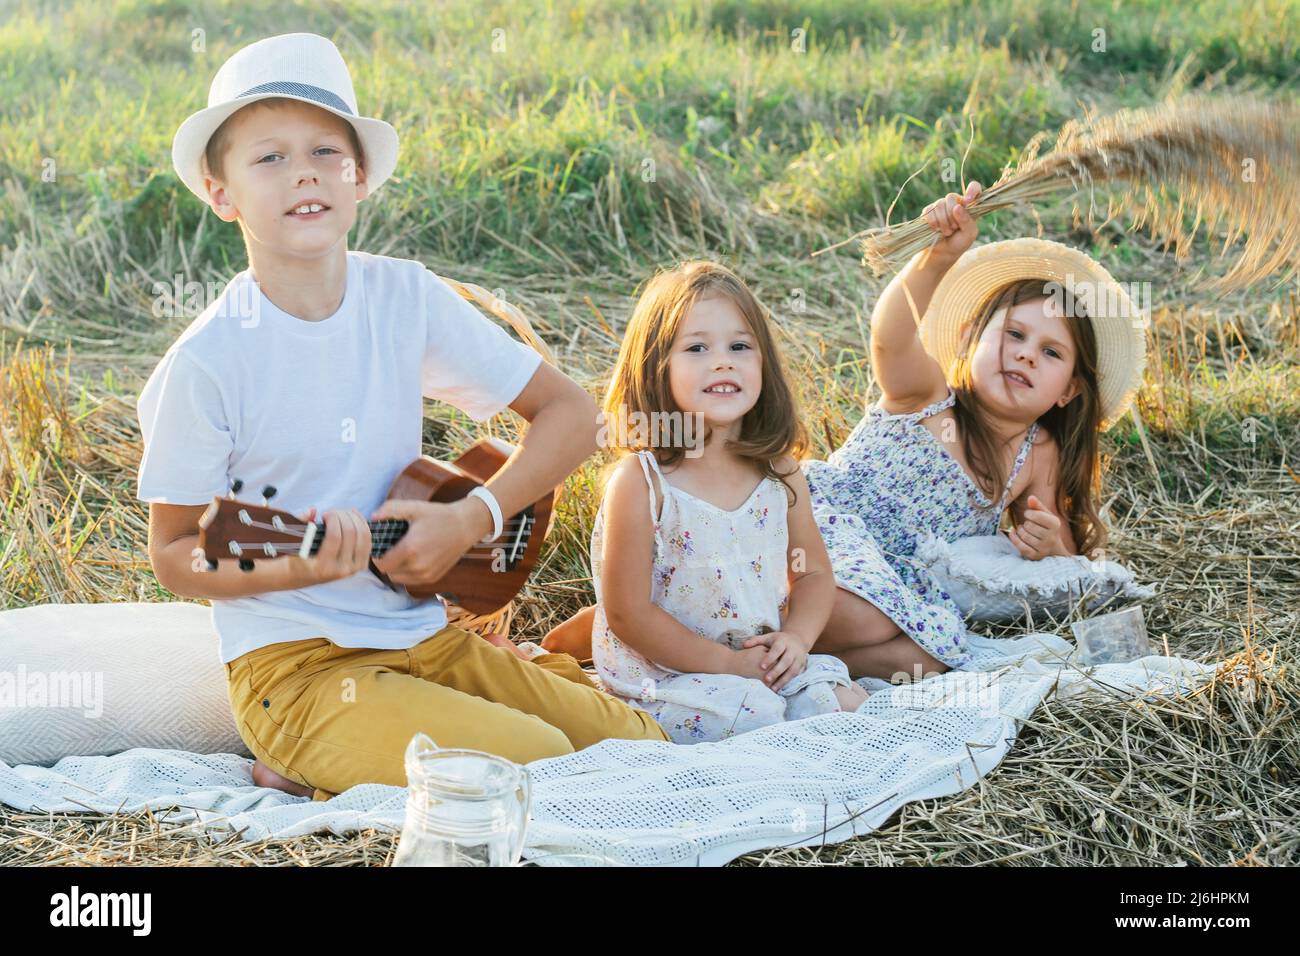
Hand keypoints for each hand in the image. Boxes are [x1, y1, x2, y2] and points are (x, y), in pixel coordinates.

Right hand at [288, 507, 371, 584]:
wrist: (306, 578)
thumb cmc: (297, 559)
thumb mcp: (294, 545)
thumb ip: (302, 526)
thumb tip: (312, 510)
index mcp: (323, 567)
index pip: (335, 536)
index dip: (332, 519)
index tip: (325, 514)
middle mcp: (341, 570)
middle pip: (351, 533)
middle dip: (342, 516)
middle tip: (332, 512)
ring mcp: (354, 569)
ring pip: (363, 535)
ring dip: (354, 518)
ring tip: (341, 513)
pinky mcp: (362, 565)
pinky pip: (368, 540)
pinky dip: (362, 524)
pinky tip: (353, 515)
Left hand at [368, 497, 492, 586]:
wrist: (465, 526)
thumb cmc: (439, 515)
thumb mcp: (414, 507)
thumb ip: (390, 509)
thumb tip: (373, 518)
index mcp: (410, 549)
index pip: (381, 564)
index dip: (376, 555)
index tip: (380, 545)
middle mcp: (418, 566)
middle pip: (388, 573)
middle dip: (386, 562)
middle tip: (389, 548)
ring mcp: (427, 575)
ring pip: (399, 579)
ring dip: (396, 569)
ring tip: (400, 553)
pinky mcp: (434, 578)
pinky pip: (411, 580)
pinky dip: (407, 573)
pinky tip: (412, 559)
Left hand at [740, 630, 809, 691]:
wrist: (798, 640)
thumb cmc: (778, 640)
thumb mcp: (768, 637)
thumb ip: (756, 641)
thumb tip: (744, 645)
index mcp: (783, 641)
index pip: (777, 650)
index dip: (770, 658)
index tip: (761, 667)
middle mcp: (793, 649)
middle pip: (786, 661)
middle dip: (777, 671)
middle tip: (766, 679)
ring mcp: (799, 658)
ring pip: (793, 670)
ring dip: (783, 680)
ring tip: (773, 688)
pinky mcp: (802, 665)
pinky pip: (797, 675)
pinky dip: (789, 682)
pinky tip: (780, 688)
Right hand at [921, 180, 981, 262]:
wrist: (942, 252)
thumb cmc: (959, 243)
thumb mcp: (969, 234)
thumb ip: (967, 220)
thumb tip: (957, 207)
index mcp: (968, 205)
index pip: (974, 187)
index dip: (971, 190)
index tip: (968, 201)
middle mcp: (955, 203)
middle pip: (951, 197)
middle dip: (951, 216)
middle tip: (953, 228)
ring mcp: (941, 206)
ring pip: (939, 204)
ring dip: (943, 222)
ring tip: (946, 232)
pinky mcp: (929, 211)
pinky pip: (929, 211)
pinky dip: (933, 222)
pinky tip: (935, 229)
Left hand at [1007, 495, 1064, 559]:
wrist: (1053, 549)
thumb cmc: (1046, 528)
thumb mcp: (1045, 515)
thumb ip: (1037, 506)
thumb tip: (1030, 497)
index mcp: (1056, 524)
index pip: (1037, 515)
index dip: (1029, 513)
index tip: (1028, 514)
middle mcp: (1052, 537)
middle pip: (1029, 526)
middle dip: (1025, 523)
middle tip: (1027, 524)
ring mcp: (1044, 548)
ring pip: (1024, 536)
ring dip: (1020, 530)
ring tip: (1023, 529)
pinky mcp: (1035, 556)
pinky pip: (1021, 546)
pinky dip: (1014, 538)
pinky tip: (1014, 533)